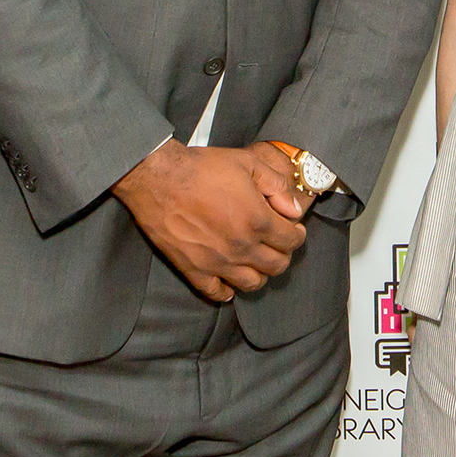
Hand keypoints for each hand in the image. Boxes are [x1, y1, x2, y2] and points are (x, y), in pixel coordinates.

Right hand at [114, 140, 307, 301]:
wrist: (158, 178)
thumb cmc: (202, 168)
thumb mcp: (248, 164)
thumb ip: (277, 186)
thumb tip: (294, 210)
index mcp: (257, 221)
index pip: (291, 241)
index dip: (297, 235)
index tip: (293, 229)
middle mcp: (241, 247)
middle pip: (276, 266)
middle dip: (283, 254)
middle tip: (276, 243)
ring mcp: (217, 262)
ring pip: (252, 283)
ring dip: (260, 273)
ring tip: (255, 259)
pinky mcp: (193, 269)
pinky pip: (217, 292)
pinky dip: (227, 290)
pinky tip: (229, 278)